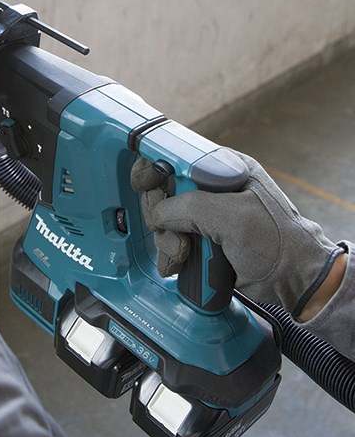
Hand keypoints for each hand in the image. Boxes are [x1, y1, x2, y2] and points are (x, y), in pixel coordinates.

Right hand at [131, 151, 346, 317]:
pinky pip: (171, 240)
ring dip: (167, 241)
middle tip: (176, 235)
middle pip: (164, 191)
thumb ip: (189, 207)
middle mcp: (210, 189)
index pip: (176, 156)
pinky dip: (170, 254)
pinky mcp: (202, 239)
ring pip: (164, 220)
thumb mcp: (232, 217)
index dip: (154, 167)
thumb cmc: (276, 243)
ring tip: (183, 255)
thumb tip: (159, 215)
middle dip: (163, 216)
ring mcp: (205, 215)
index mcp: (221, 169)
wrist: (292, 281)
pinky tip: (178, 264)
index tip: (143, 182)